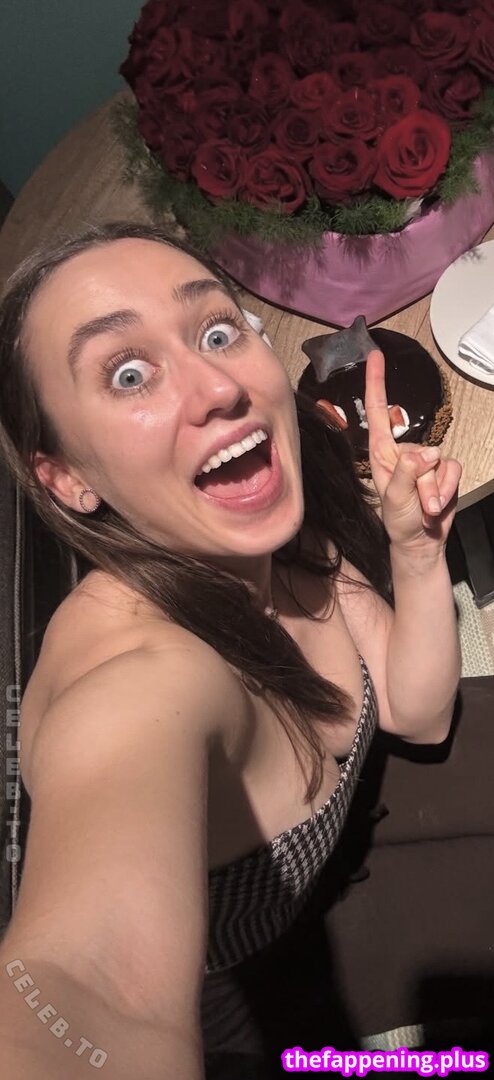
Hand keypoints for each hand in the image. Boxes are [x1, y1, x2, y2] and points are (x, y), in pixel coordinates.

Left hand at [365, 349, 461, 551]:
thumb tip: (427, 453)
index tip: (374, 355)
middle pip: (420, 452)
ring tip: (423, 509)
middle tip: (415, 506)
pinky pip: (453, 471)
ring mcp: (426, 461)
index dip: (376, 382)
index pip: (378, 411)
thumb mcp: (396, 499)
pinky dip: (447, 491)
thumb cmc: (399, 521)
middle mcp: (404, 452)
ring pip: (439, 464)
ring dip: (433, 492)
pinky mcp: (445, 470)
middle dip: (421, 484)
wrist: (421, 542)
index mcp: (382, 453)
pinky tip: (436, 506)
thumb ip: (408, 474)